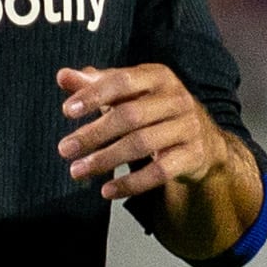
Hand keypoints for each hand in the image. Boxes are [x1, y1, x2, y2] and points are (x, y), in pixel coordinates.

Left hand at [55, 63, 235, 203]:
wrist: (203, 140)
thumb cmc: (155, 111)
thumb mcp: (129, 94)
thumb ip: (96, 85)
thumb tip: (63, 76)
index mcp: (158, 76)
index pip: (123, 81)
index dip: (94, 95)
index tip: (67, 111)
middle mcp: (176, 98)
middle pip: (130, 115)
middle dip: (94, 134)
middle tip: (64, 149)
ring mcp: (188, 127)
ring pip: (142, 144)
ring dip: (105, 159)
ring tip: (77, 171)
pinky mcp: (193, 156)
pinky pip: (159, 172)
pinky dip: (131, 183)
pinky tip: (107, 190)